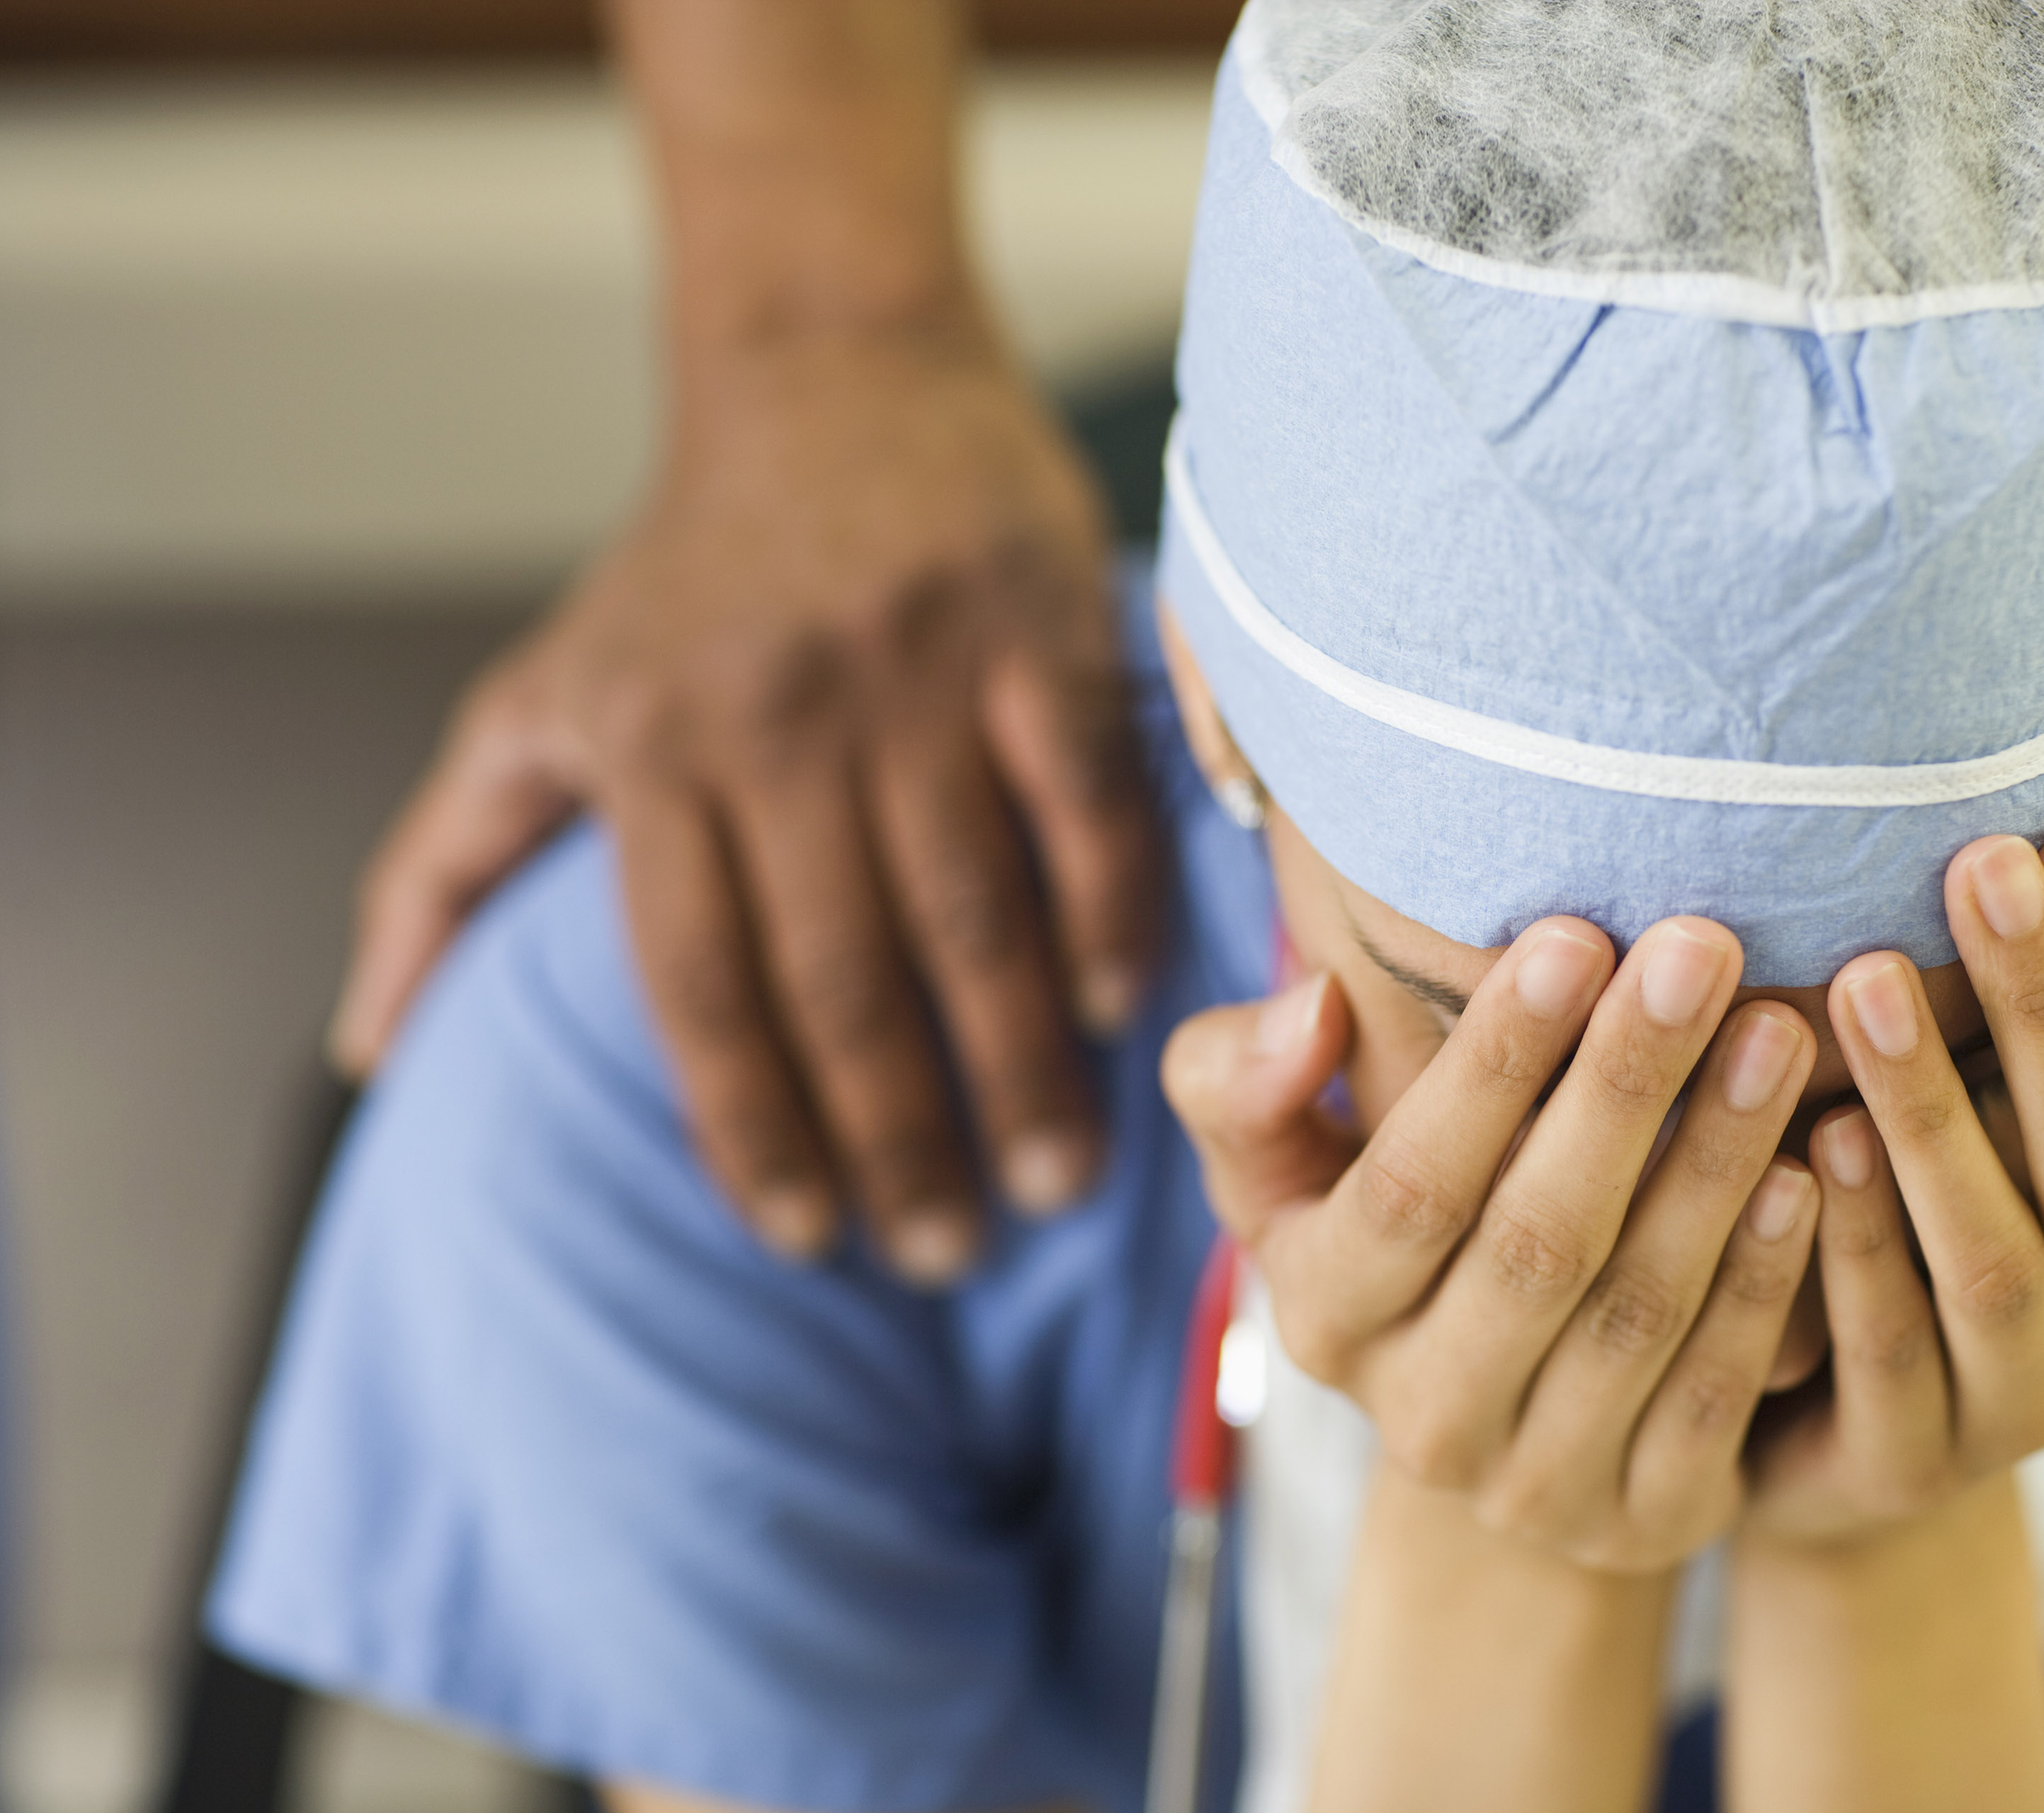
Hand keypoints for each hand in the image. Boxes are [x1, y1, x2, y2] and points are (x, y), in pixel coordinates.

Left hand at [330, 316, 1162, 1278]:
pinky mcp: (1032, 625)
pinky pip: (1081, 802)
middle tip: (951, 1249)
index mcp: (650, 752)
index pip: (699, 988)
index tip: (805, 1242)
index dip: (754, 1134)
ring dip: (1018, 1064)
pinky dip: (1104, 913)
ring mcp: (911, 670)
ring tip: (1053, 1181)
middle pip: (842, 976)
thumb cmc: (683, 572)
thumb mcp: (533, 703)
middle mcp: (773, 717)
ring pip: (969, 910)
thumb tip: (367, 1048)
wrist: (826, 361)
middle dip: (900, 1138)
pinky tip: (1117, 1010)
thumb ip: (442, 868)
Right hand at [1164, 918, 1821, 1572]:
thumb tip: (1316, 1014)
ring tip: (1774, 1030)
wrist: (1494, 1424)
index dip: (1492, 1065)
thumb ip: (1243, 1082)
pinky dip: (1767, 1280)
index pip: (1410, 1183)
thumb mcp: (1278, 1166)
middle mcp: (1421, 1418)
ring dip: (1713, 1164)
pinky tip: (1811, 1170)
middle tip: (1700, 949)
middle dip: (1623, 1085)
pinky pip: (1716, 1392)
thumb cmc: (1388, 1229)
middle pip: (1536, 1241)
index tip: (1572, 936)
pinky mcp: (1649, 1517)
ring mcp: (1537, 1484)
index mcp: (1325, 1315)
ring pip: (1636, 1311)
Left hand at [1748, 830, 2043, 1546]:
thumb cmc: (1952, 1203)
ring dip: (1933, 1116)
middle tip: (1975, 866)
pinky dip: (1853, 1245)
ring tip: (1865, 986)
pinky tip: (1809, 1141)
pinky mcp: (1913, 1464)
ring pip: (1996, 1261)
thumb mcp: (2029, 1106)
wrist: (1843, 1434)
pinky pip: (1887, 1351)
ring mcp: (2029, 1411)